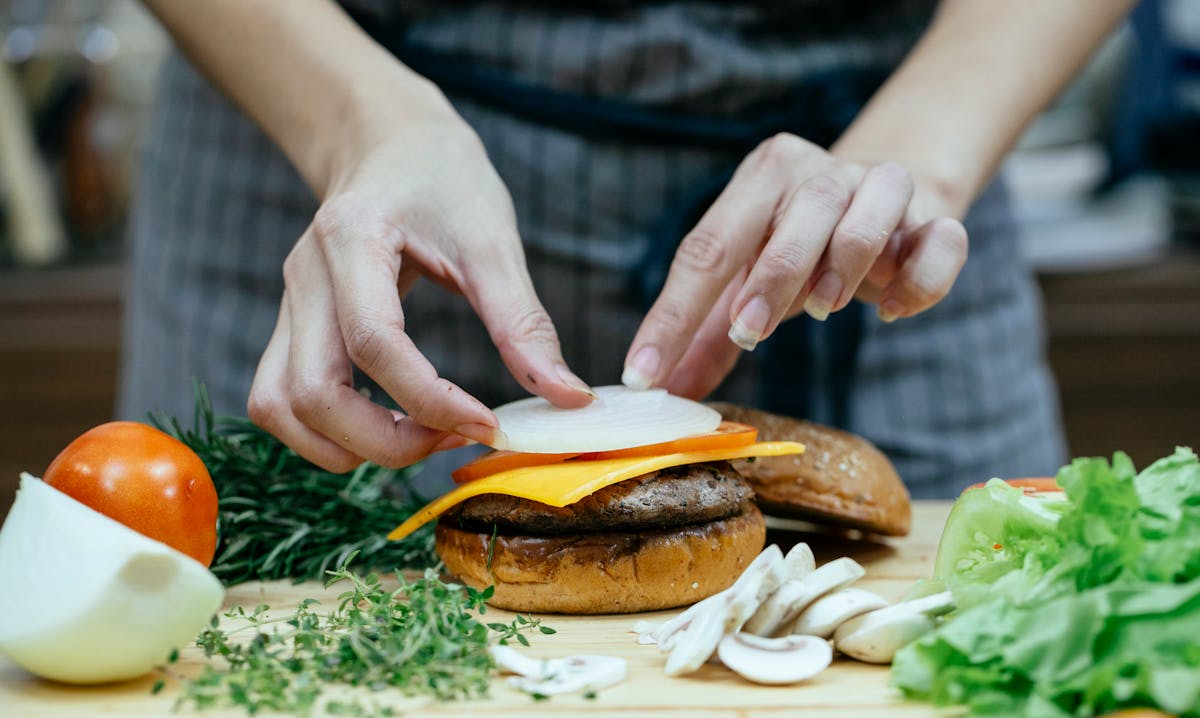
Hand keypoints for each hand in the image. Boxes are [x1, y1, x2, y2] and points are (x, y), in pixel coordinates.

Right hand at [248, 99, 593, 471]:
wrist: (387, 139)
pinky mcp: (291, 327)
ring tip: (420, 440)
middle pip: (311, 393)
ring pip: (280, 408)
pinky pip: (282, 400)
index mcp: (351, 240)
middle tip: (454, 439)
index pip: (373, 343)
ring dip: (347, 447)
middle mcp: (304, 278)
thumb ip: (524, 324)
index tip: (487, 425)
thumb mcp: (492, 239)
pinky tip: (388, 427)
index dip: (431, 399)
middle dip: (384, 442)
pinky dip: (327, 433)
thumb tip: (570, 398)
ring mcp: (289, 305)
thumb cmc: (441, 176)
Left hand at [623, 133, 967, 398]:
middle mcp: (820, 173)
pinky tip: (888, 311)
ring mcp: (882, 188)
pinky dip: (916, 283)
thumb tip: (666, 392)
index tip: (646, 375)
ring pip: (867, 219)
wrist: (885, 198)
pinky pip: (940, 243)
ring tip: (823, 310)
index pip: (708, 246)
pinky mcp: (934, 217)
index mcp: (761, 180)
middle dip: (769, 281)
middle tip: (748, 333)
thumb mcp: (743, 279)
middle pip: (797, 218)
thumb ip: (706, 333)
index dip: (674, 315)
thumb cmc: (797, 245)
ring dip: (843, 269)